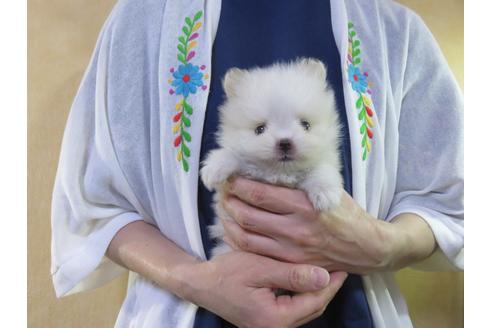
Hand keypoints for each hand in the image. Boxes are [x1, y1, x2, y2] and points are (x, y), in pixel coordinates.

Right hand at [179, 251, 346, 327]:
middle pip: (312, 309)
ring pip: (303, 310)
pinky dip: (302, 294)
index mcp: (275, 319)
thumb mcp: (259, 268)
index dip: (331, 285)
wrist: (199, 284)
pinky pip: (292, 309)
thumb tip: (324, 277)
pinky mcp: (265, 320)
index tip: (343, 267)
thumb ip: (292, 274)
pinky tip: (305, 279)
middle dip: (327, 289)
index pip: (314, 302)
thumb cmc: (226, 273)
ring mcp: (269, 326)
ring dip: (316, 292)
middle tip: (340, 268)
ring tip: (327, 271)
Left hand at [220, 177, 405, 273]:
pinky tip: (233, 230)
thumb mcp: (327, 188)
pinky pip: (254, 253)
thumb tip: (269, 169)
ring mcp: (290, 250)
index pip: (260, 194)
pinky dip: (238, 241)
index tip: (231, 178)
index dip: (238, 185)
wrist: (364, 247)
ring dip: (229, 221)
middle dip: (228, 201)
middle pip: (247, 215)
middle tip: (222, 193)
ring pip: (246, 236)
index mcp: (303, 205)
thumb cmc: (345, 213)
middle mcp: (294, 229)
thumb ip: (300, 181)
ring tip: (224, 210)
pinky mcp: (288, 263)